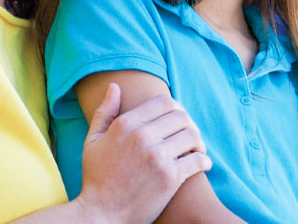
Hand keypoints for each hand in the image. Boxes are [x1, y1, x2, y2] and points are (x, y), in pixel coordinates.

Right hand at [75, 83, 211, 223]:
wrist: (101, 215)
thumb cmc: (97, 178)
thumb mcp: (93, 141)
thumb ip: (105, 111)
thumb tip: (115, 86)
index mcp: (126, 123)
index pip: (164, 102)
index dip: (176, 107)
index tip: (178, 118)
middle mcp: (143, 136)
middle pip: (182, 116)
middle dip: (189, 123)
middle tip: (190, 135)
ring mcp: (157, 156)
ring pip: (192, 135)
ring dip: (199, 142)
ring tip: (197, 149)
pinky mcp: (169, 177)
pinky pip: (197, 160)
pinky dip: (204, 161)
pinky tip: (202, 164)